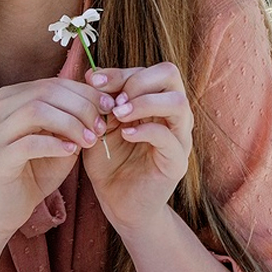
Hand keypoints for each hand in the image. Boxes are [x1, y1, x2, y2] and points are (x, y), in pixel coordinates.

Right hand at [0, 77, 112, 235]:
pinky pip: (29, 144)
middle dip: (81, 107)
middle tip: (101, 126)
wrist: (5, 208)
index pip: (53, 83)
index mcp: (11, 97)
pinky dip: (54, 145)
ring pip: (36, 111)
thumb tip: (104, 101)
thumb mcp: (58, 138)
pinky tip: (71, 152)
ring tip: (90, 140)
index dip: (85, 93)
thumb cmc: (35, 170)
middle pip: (46, 92)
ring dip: (70, 124)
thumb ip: (74, 119)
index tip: (109, 107)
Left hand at [82, 63, 192, 233]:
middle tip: (114, 100)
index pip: (149, 69)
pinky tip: (124, 134)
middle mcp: (173, 114)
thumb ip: (101, 101)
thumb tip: (92, 74)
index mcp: (157, 100)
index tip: (93, 81)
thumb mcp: (100, 124)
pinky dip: (145, 130)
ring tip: (119, 114)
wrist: (118, 202)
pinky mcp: (177, 162)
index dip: (120, 71)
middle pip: (170, 74)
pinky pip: (168, 138)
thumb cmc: (109, 160)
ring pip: (177, 102)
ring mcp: (179, 137)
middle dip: (137, 80)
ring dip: (144, 102)